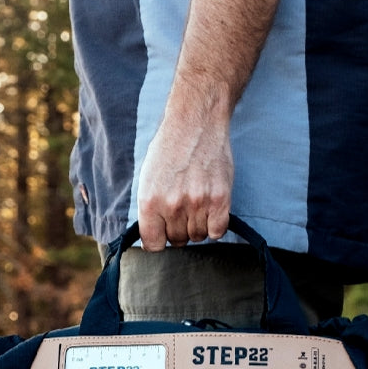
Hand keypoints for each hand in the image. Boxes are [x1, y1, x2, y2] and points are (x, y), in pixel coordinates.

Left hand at [136, 92, 233, 251]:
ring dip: (198, 226)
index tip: (163, 235)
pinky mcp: (220, 199)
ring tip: (196, 205)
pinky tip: (211, 210)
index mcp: (149, 202)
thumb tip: (153, 240)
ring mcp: (198, 203)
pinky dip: (215, 225)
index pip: (154, 245)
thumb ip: (149, 212)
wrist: (195, 124)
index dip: (159, 241)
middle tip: (182, 210)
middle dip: (179, 230)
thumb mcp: (147, 180)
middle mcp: (172, 205)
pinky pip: (218, 230)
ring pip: (198, 236)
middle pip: (178, 241)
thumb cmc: (168, 150)